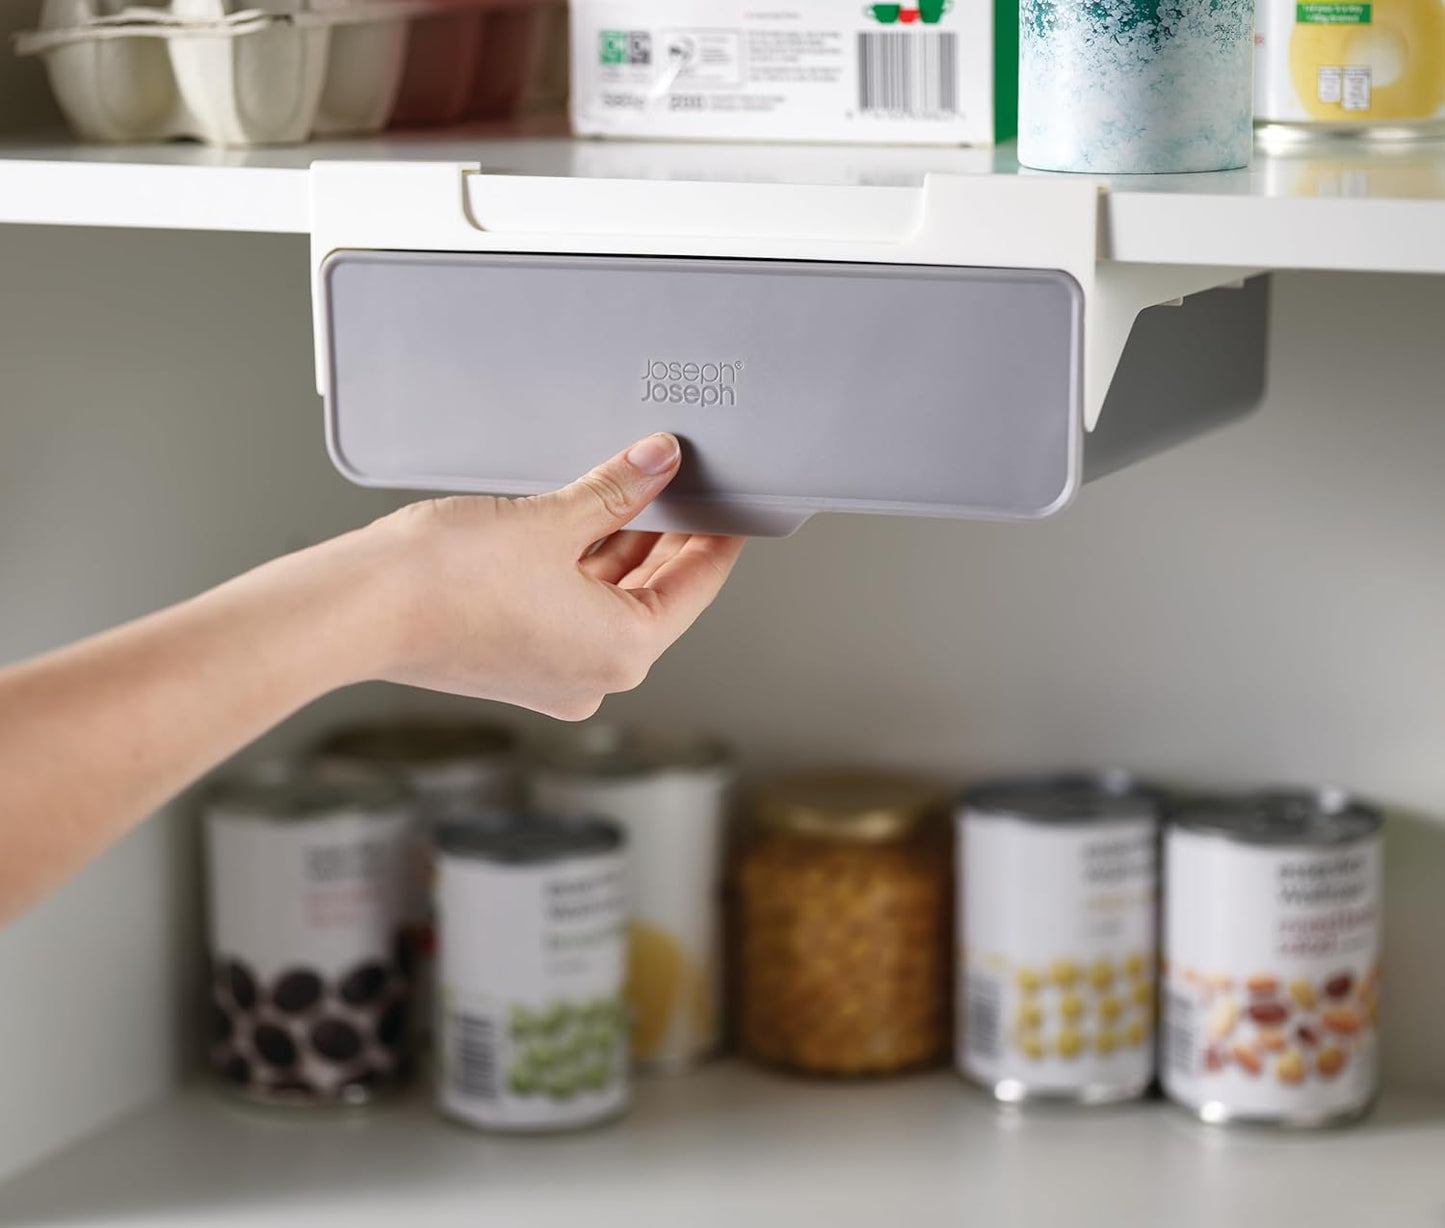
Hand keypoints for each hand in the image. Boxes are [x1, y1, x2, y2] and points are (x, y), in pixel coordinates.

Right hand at [355, 433, 745, 719]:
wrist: (355, 609)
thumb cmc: (444, 580)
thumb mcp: (553, 519)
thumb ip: (618, 489)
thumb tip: (659, 462)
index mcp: (623, 652)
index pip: (696, 587)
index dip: (718, 539)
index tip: (732, 508)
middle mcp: (593, 676)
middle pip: (653, 596)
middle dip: (667, 539)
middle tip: (684, 486)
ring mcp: (552, 674)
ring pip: (608, 601)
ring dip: (621, 549)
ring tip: (633, 492)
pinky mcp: (514, 661)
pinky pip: (568, 609)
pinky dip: (581, 569)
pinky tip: (582, 523)